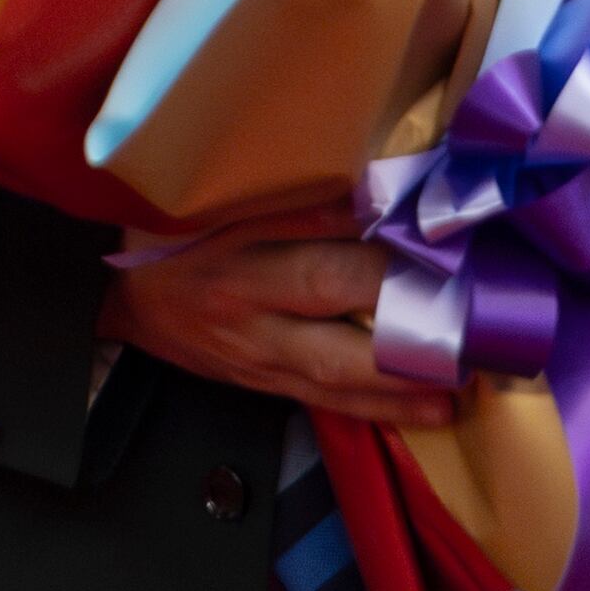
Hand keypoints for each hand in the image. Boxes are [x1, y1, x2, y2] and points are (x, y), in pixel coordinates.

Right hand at [98, 210, 456, 428]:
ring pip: (333, 362)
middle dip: (398, 290)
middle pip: (325, 285)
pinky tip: (435, 409)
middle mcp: (242, 291)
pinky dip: (382, 407)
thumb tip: (380, 180)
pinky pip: (326, 401)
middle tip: (470, 292)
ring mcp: (253, 347)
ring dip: (406, 367)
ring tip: (471, 368)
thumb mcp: (218, 199)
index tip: (434, 210)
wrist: (118, 297)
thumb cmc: (176, 235)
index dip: (371, 214)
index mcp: (232, 232)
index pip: (308, 215)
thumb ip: (293, 193)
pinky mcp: (260, 382)